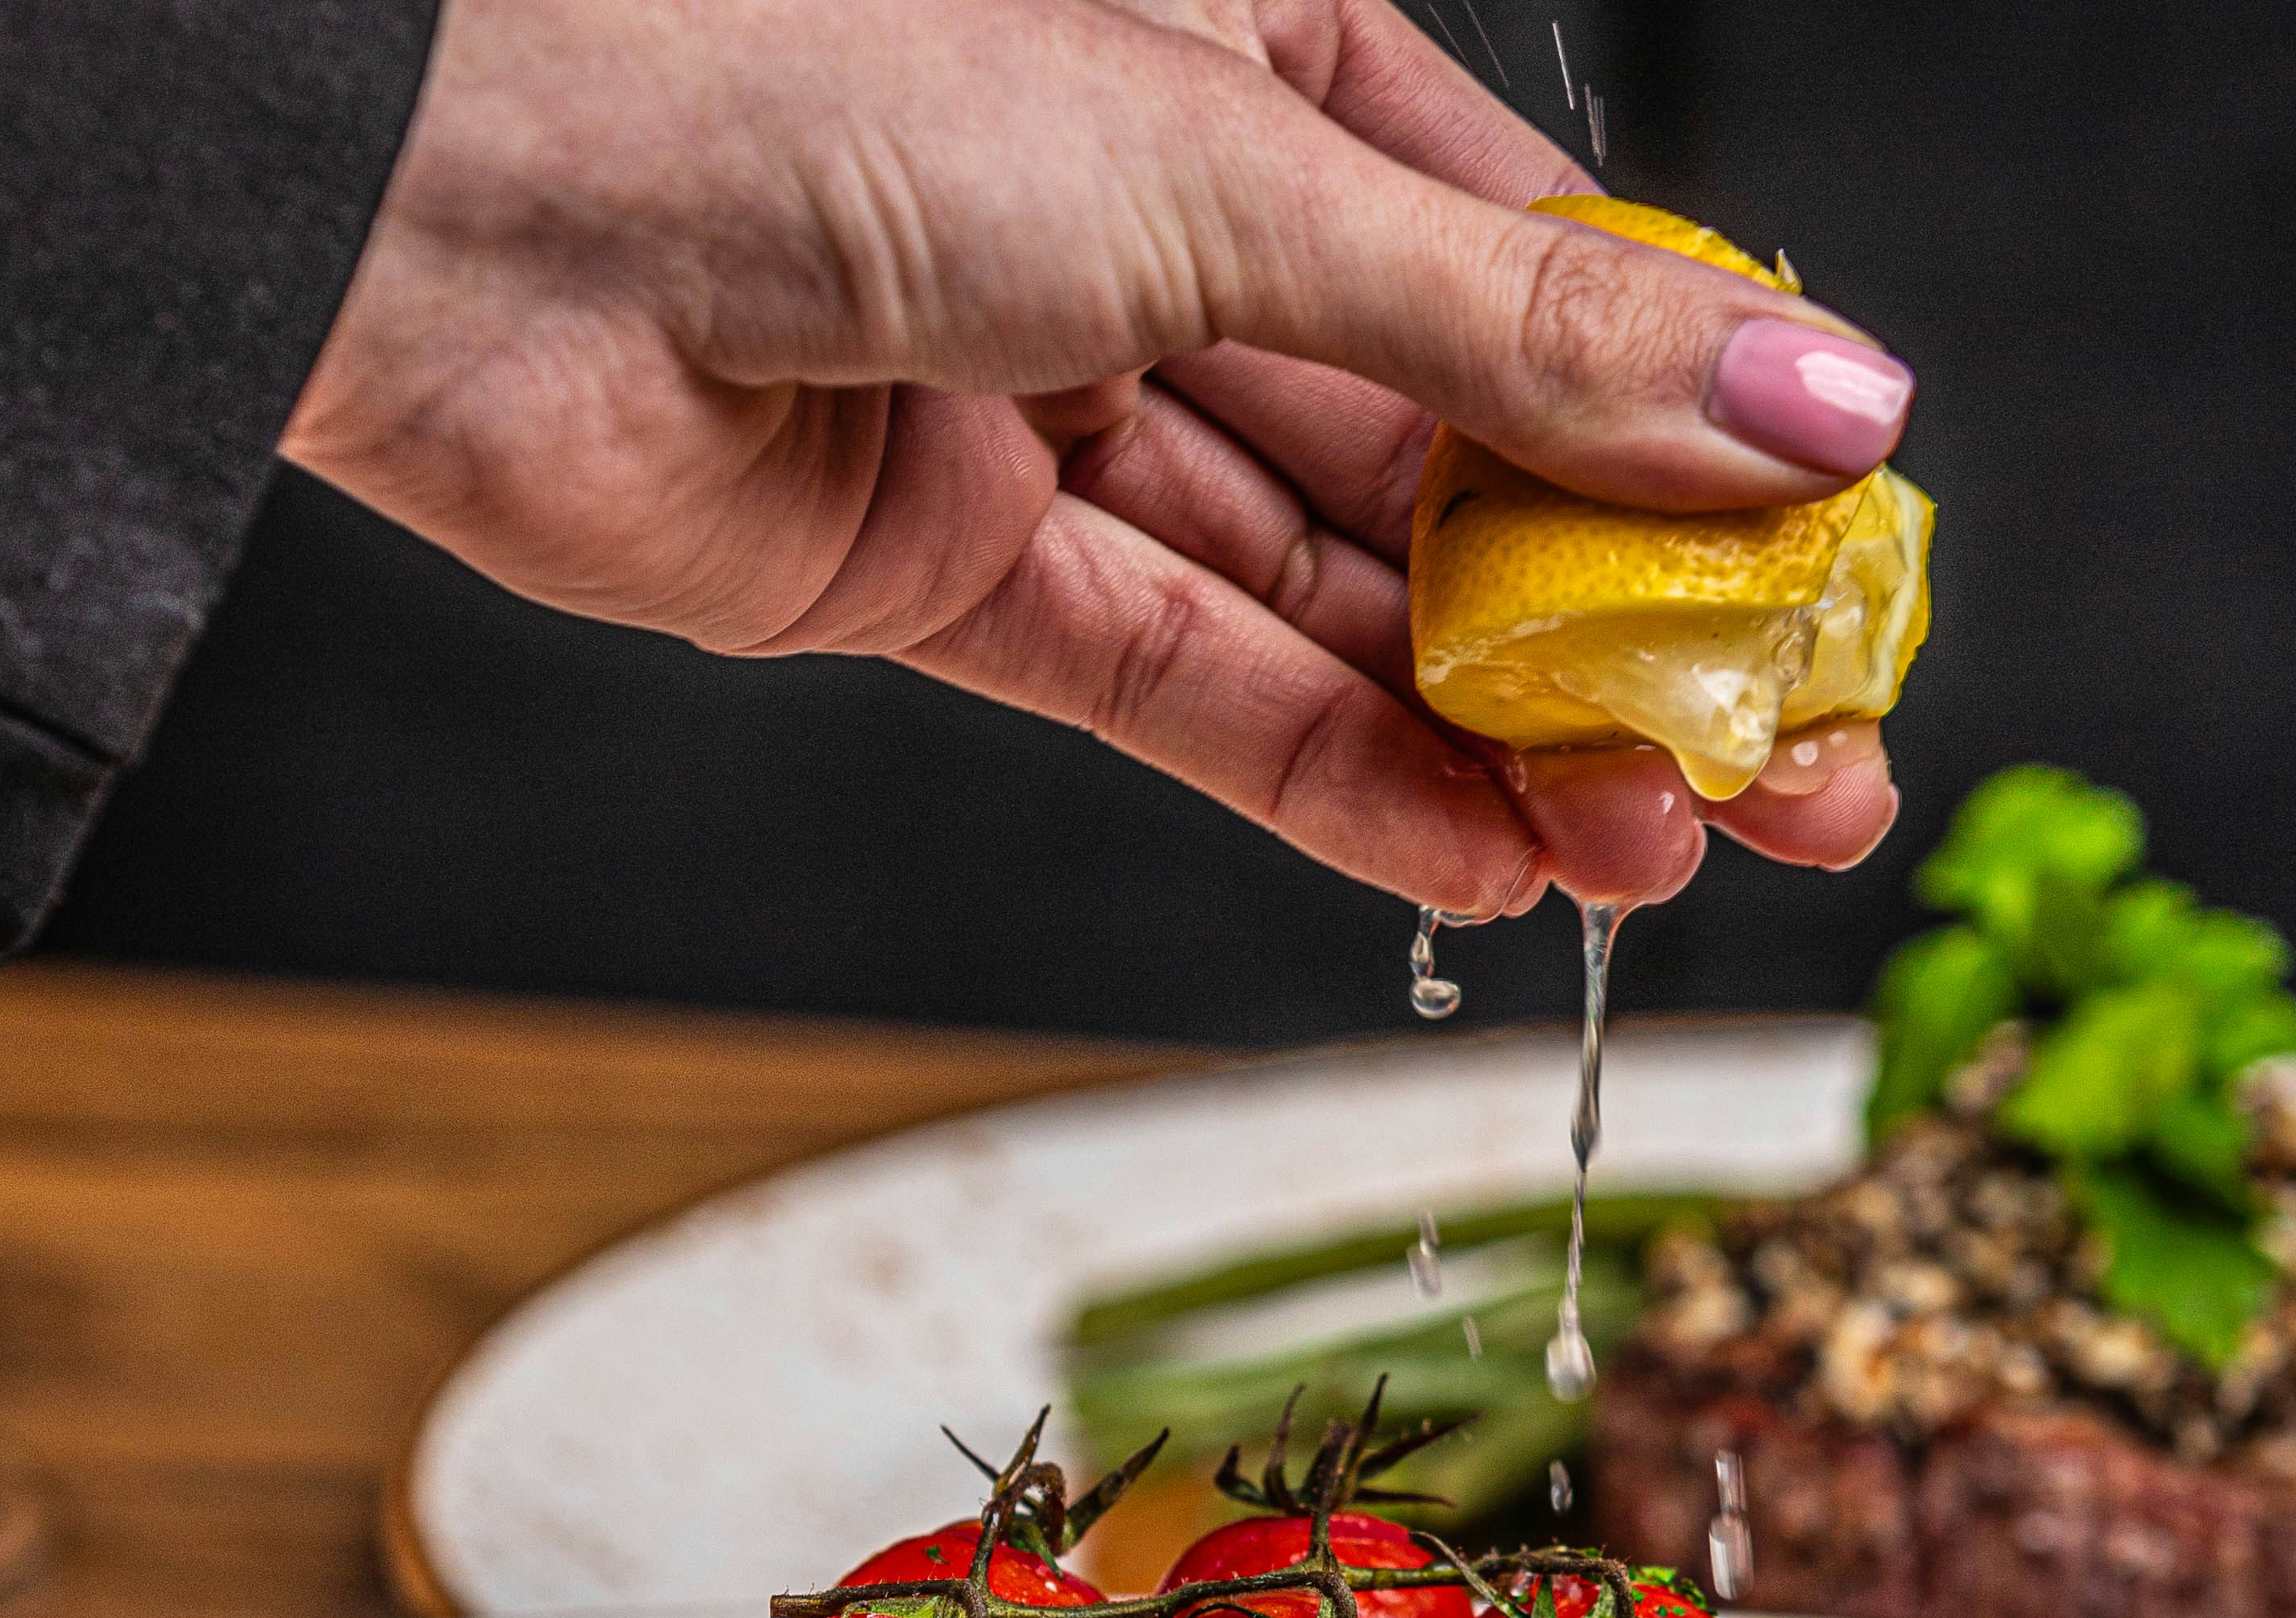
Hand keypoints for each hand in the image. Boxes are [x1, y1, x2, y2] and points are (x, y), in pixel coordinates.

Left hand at [280, 0, 1908, 918]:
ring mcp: (1049, 405)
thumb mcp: (1240, 179)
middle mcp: (1159, 228)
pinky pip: (1175, 687)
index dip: (1690, 436)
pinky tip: (1484, 859)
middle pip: (1446, 464)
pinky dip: (1324, 776)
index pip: (1531, 276)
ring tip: (1668, 852)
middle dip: (1621, 626)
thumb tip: (1815, 406)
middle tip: (1795, 771)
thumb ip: (1520, 339)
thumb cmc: (810, 64)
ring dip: (1496, 733)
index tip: (1829, 573)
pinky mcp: (941, 568)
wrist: (466, 195)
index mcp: (1256, 50)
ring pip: (1324, 599)